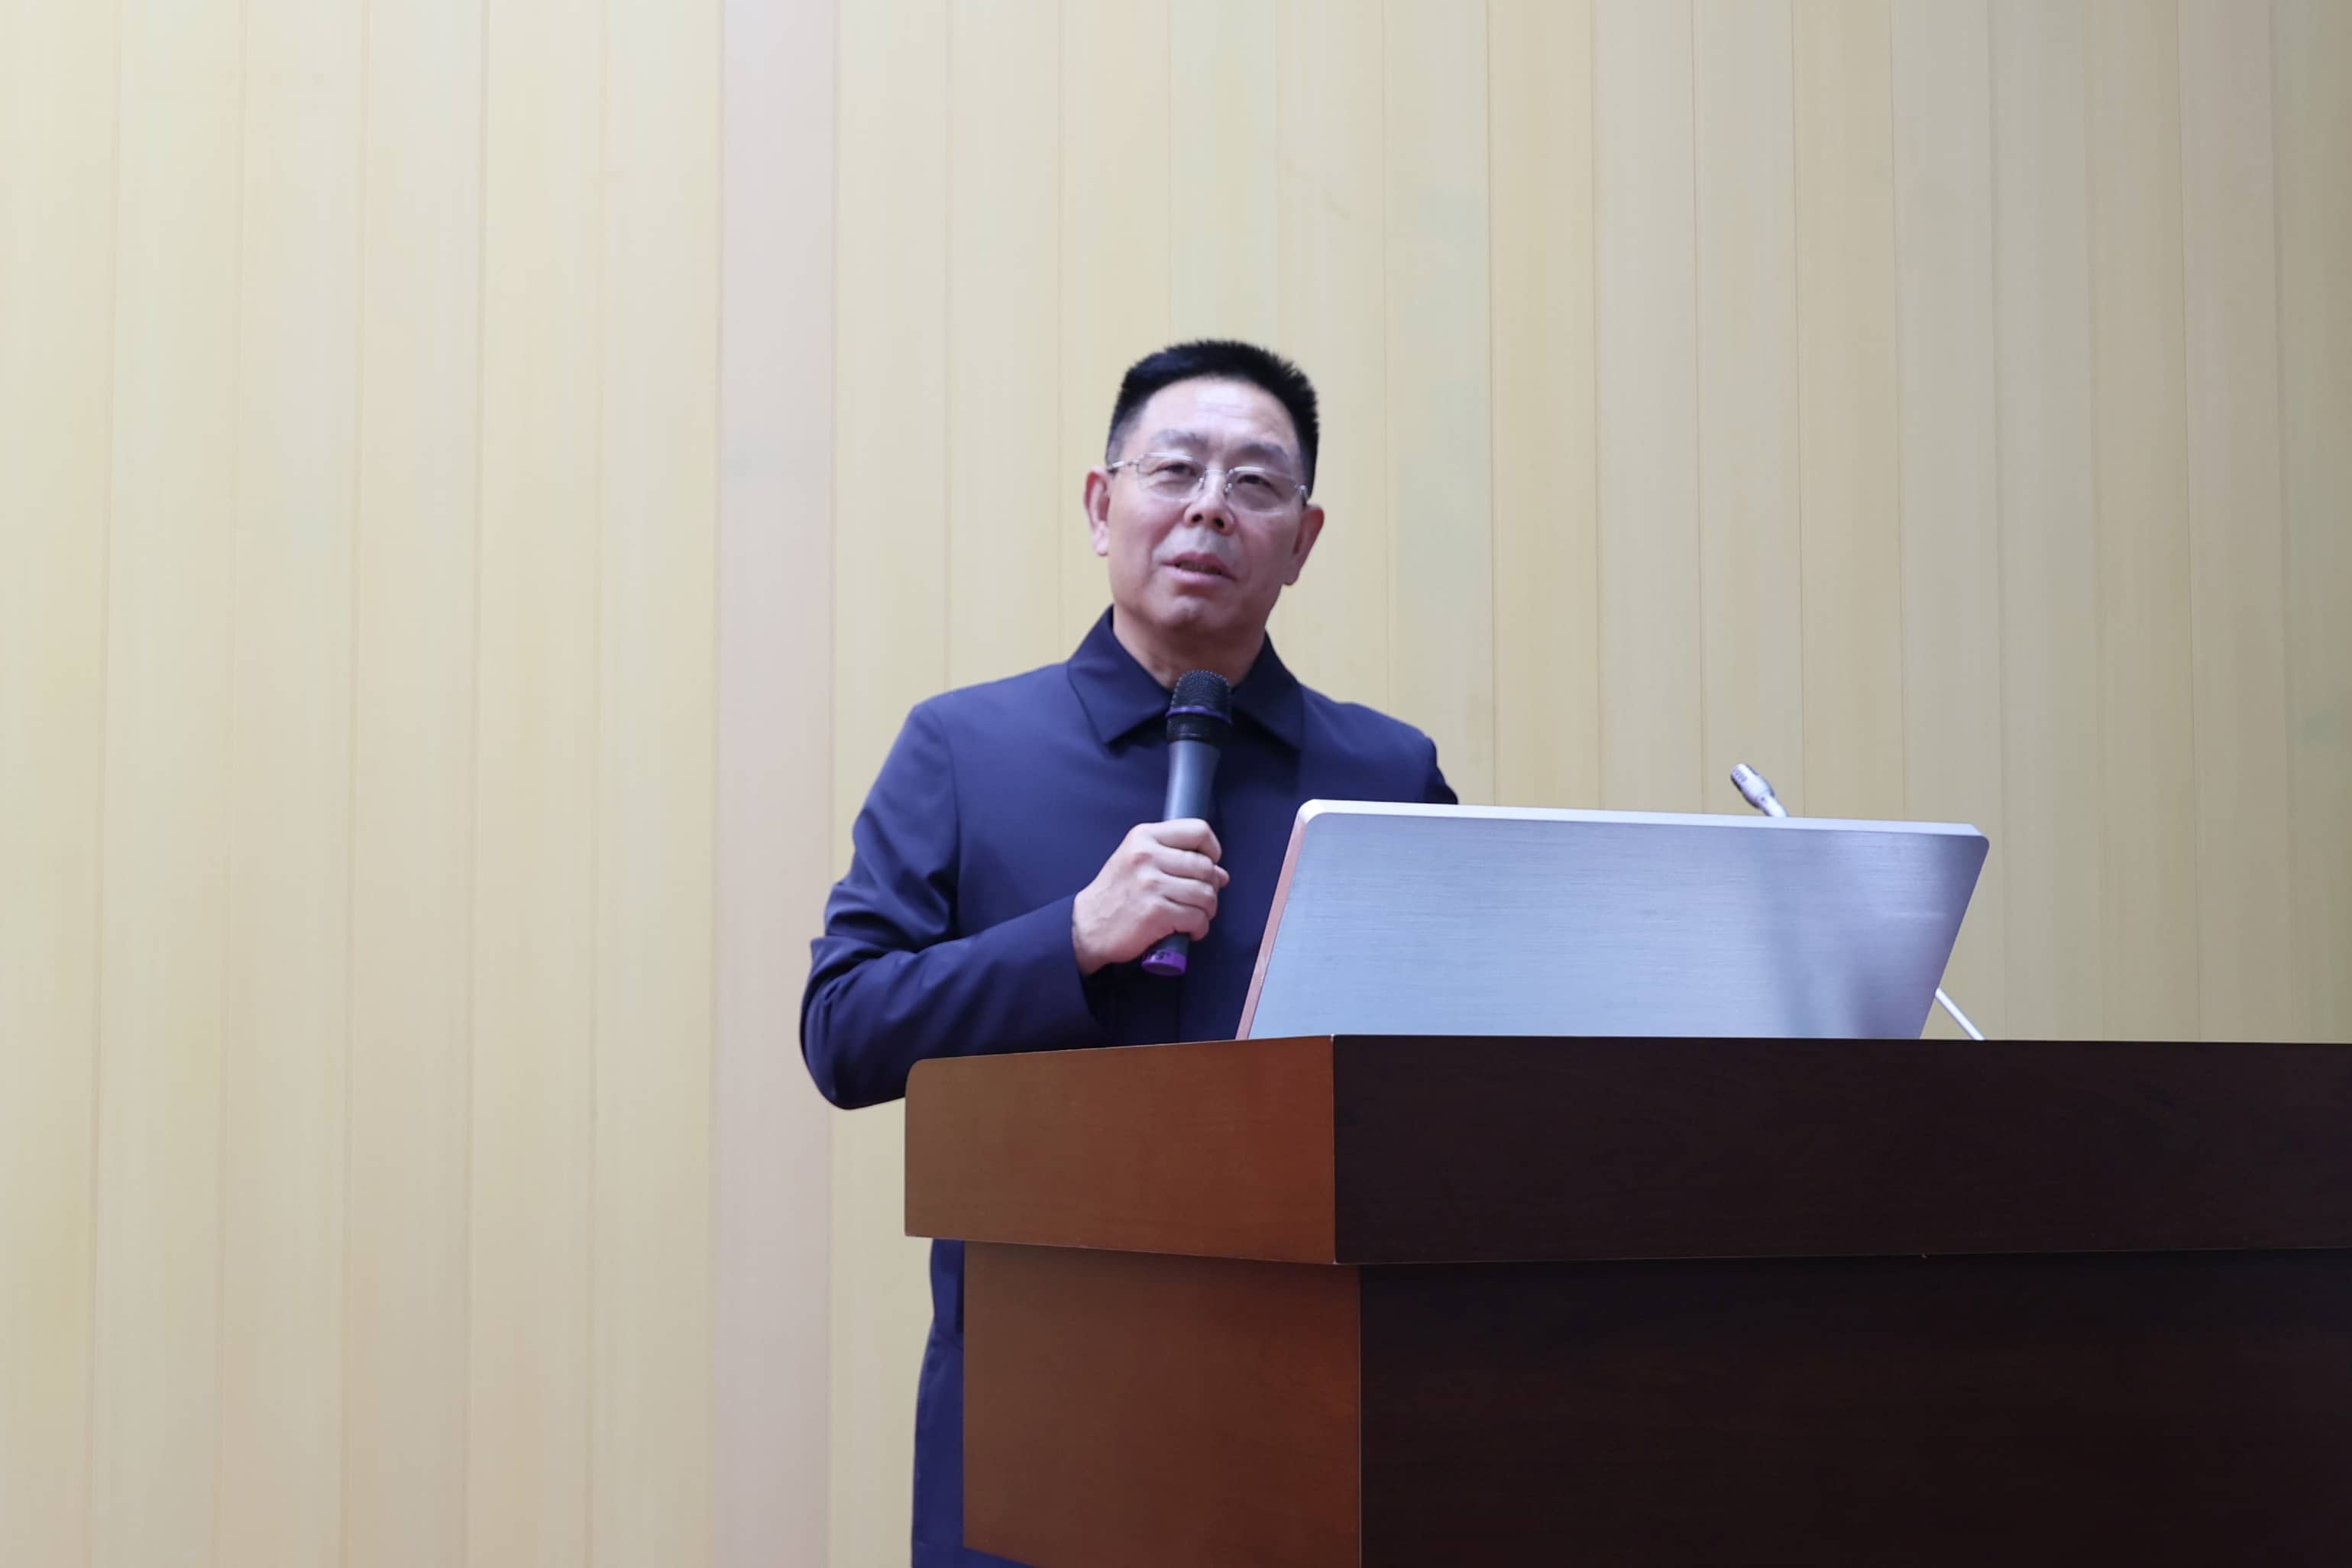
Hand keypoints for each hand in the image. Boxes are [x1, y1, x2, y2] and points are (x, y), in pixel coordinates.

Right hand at [1072, 819, 1228, 975]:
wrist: (1086, 926)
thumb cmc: (1117, 893)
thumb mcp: (1137, 860)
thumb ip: (1175, 858)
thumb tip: (1222, 874)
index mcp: (1144, 836)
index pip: (1198, 830)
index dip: (1212, 849)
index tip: (1208, 865)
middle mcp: (1147, 856)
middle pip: (1206, 866)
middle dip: (1211, 887)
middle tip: (1201, 900)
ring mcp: (1151, 884)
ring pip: (1206, 894)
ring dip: (1207, 910)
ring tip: (1195, 916)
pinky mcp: (1155, 912)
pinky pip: (1197, 918)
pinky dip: (1199, 928)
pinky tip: (1189, 930)